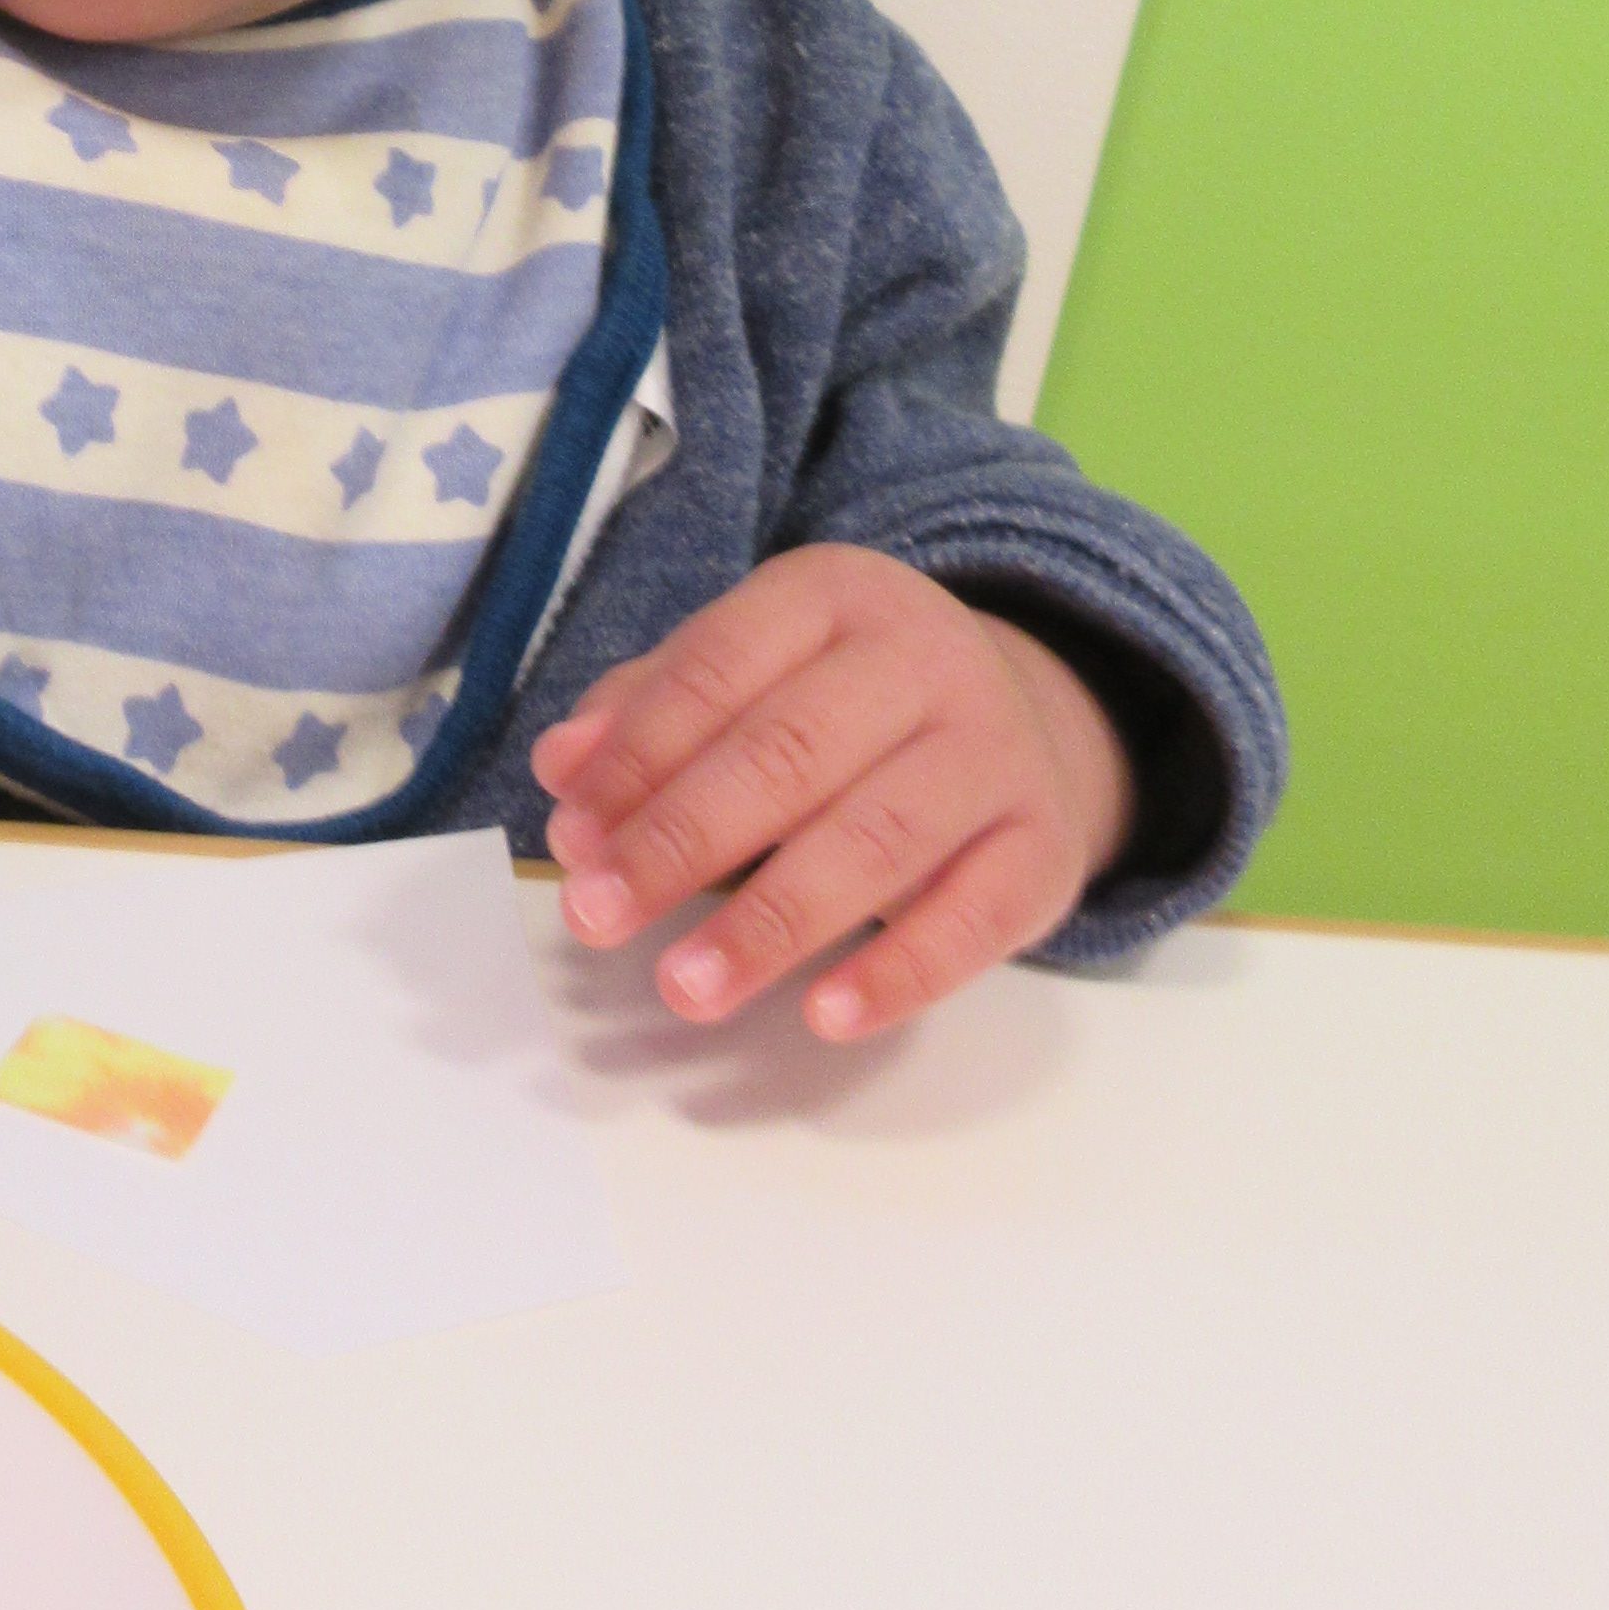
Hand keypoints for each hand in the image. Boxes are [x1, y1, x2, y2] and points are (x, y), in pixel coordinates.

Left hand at [530, 546, 1133, 1042]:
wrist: (1024, 717)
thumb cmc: (839, 705)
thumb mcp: (747, 674)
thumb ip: (647, 714)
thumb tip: (562, 771)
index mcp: (833, 594)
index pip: (720, 667)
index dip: (638, 755)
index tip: (573, 837)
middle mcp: (926, 658)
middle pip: (791, 751)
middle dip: (682, 840)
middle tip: (597, 918)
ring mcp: (996, 751)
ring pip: (878, 837)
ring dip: (772, 921)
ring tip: (686, 988)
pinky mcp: (1046, 846)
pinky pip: (975, 918)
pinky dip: (899, 971)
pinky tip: (824, 1014)